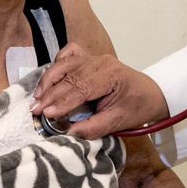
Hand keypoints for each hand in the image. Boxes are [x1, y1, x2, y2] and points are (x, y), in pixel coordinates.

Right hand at [31, 44, 168, 139]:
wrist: (151, 93)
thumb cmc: (137, 106)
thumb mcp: (117, 122)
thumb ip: (93, 127)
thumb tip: (68, 133)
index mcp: (110, 75)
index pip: (81, 88)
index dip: (62, 101)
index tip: (46, 113)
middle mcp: (100, 62)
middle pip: (69, 76)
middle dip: (50, 94)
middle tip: (35, 109)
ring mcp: (94, 57)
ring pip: (65, 64)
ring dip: (49, 80)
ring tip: (37, 97)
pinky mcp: (89, 58)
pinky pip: (69, 55)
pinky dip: (57, 64)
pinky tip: (50, 78)